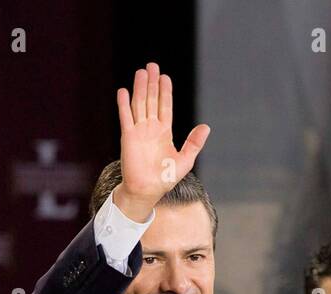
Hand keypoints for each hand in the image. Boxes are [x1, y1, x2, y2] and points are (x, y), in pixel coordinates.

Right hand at [112, 62, 209, 222]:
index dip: (164, 91)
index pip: (164, 106)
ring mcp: (139, 131)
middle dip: (151, 83)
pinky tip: (124, 91)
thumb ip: (194, 143)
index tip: (164, 77)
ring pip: (139, 104)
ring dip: (139, 88)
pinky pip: (126, 117)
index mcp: (164, 132)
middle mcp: (150, 129)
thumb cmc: (165, 179)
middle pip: (151, 100)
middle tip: (152, 66)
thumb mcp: (185, 160)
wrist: (147, 190)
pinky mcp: (128, 137)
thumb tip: (206, 127)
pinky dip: (124, 104)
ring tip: (141, 72)